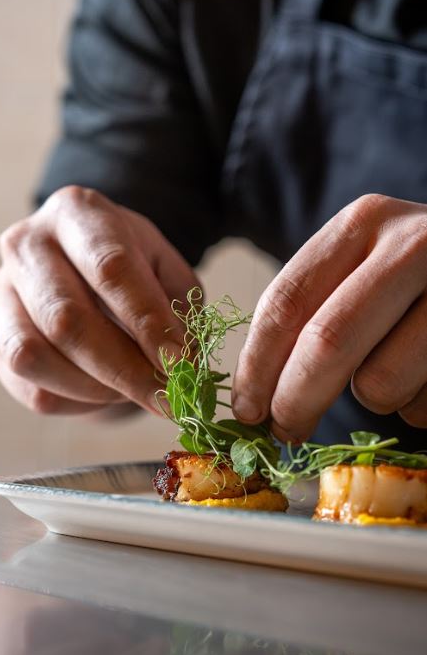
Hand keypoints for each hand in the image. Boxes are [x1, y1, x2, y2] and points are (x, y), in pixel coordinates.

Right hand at [0, 186, 197, 414]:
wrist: (81, 270)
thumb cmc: (132, 271)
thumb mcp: (167, 273)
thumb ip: (178, 311)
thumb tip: (181, 365)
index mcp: (77, 213)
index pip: (109, 267)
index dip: (146, 321)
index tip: (179, 362)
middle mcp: (27, 244)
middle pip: (65, 318)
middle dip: (123, 369)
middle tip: (167, 399)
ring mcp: (0, 291)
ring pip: (34, 357)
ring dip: (94, 388)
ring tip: (133, 389)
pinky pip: (31, 388)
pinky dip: (77, 401)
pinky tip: (105, 391)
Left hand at [233, 194, 426, 440]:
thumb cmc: (410, 276)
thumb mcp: (358, 266)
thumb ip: (309, 311)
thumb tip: (256, 398)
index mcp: (362, 223)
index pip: (287, 303)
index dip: (256, 367)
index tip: (246, 410)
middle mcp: (413, 245)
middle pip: (327, 342)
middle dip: (295, 399)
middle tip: (285, 431)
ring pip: (381, 383)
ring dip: (372, 400)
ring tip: (392, 373)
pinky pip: (424, 404)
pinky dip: (415, 406)